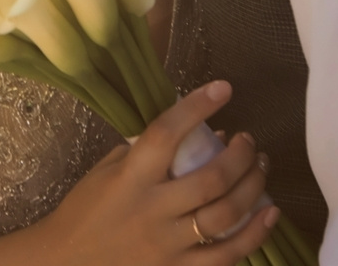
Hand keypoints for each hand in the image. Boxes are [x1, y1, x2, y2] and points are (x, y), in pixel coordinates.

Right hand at [23, 81, 277, 264]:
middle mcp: (152, 209)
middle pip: (211, 178)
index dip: (196, 108)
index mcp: (129, 178)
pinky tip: (270, 212)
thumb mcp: (105, 171)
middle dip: (241, 155)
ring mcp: (168, 243)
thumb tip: (201, 138)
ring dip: (253, 186)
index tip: (222, 89)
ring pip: (226, 214)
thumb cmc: (84, 210)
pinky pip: (227, 254)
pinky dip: (255, 233)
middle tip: (249, 140)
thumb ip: (145, 153)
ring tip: (261, 167)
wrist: (67, 261)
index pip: (165, 134)